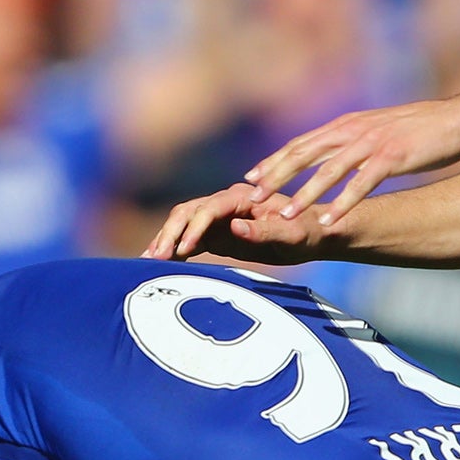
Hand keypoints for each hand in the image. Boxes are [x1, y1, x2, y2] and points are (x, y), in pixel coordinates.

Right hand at [142, 185, 327, 262]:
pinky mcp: (216, 232)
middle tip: (155, 257)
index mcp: (242, 197)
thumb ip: (265, 231)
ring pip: (182, 224)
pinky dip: (173, 248)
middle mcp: (226, 202)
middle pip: (187, 212)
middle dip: (170, 233)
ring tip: (146, 261)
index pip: (209, 208)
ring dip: (165, 240)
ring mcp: (218, 217)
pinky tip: (157, 262)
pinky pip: (188, 238)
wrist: (313, 234)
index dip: (194, 227)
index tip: (184, 248)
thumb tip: (234, 227)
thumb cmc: (307, 233)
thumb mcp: (292, 235)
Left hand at [246, 94, 459, 223]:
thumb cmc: (420, 130)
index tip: (250, 179)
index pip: (302, 143)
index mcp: (347, 125)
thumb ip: (353, 145)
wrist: (458, 119)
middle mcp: (353, 130)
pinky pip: (361, 184)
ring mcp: (372, 143)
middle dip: (275, 178)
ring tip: (284, 216)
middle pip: (304, 154)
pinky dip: (342, 203)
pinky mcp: (392, 157)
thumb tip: (332, 161)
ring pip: (328, 171)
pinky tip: (329, 219)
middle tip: (251, 199)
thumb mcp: (378, 133)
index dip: (275, 161)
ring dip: (303, 194)